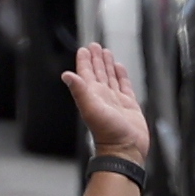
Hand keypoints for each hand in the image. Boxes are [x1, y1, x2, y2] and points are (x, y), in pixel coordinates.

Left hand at [67, 43, 150, 160]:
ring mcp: (115, 101)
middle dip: (96, 59)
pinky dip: (121, 76)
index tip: (84, 49)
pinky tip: (119, 68)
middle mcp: (102, 96)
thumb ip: (79, 90)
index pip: (86, 73)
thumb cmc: (107, 134)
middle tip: (94, 46)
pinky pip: (124, 86)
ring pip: (110, 77)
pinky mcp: (128, 105)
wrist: (125, 150)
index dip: (84, 60)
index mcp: (92, 95)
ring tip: (106, 52)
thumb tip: (66, 75)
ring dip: (107, 65)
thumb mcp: (90, 108)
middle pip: (97, 72)